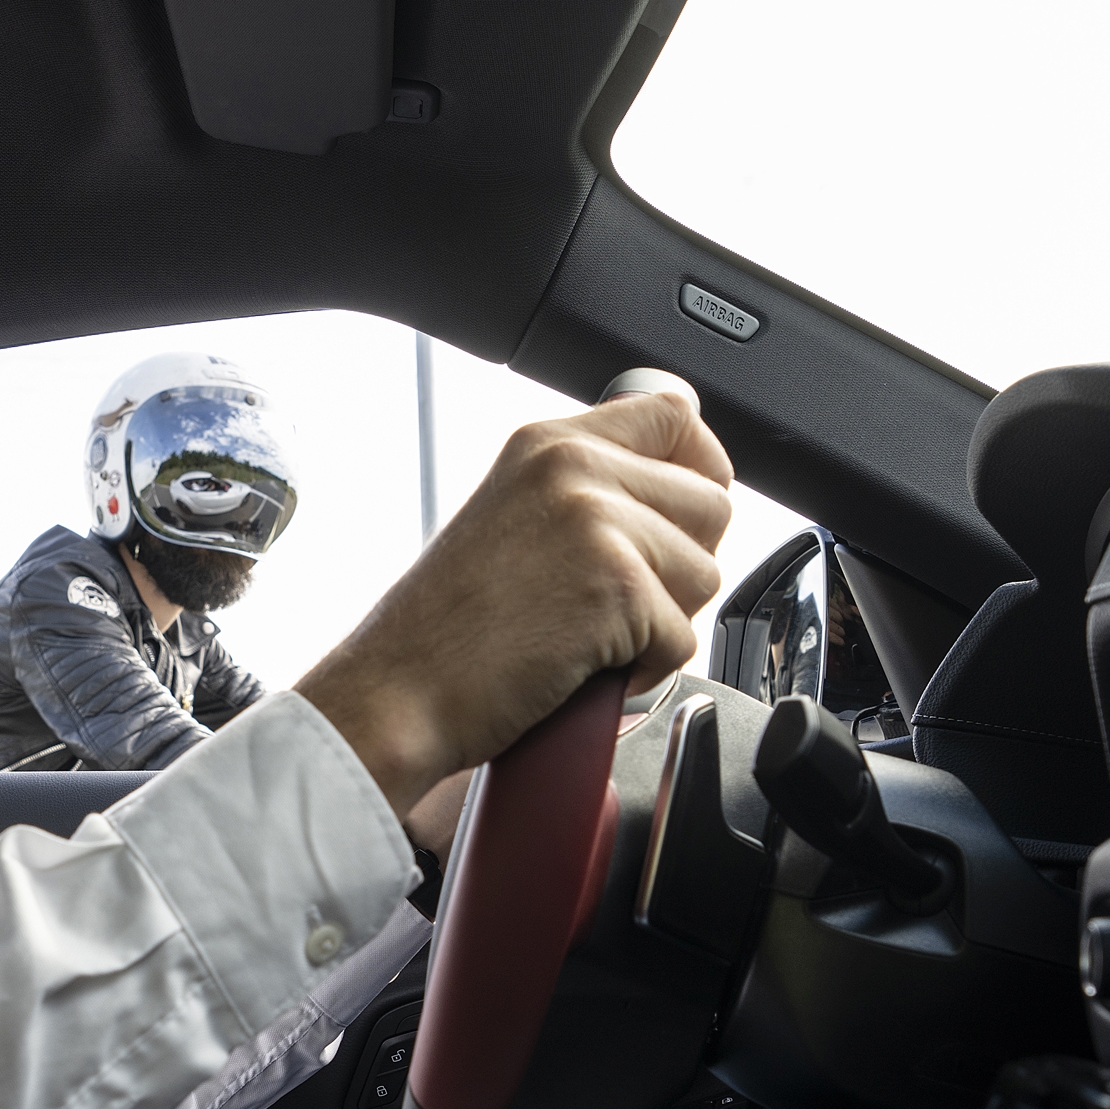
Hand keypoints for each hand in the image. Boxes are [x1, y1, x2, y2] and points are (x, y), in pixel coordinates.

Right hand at [297, 385, 736, 821]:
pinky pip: (683, 638)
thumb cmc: (446, 631)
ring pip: (706, 572)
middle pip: (711, 501)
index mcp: (549, 443)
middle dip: (681, 564)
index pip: (675, 415)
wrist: (398, 693)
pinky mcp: (615, 585)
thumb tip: (677, 491)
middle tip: (615, 601)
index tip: (676, 518)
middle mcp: (574, 465)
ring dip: (662, 621)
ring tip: (591, 636)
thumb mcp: (512, 517)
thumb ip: (586, 491)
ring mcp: (596, 521)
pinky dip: (644, 672)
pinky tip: (585, 669)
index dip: (697, 471)